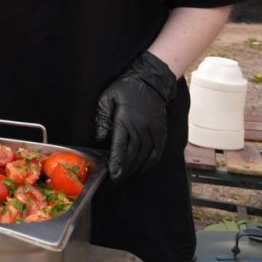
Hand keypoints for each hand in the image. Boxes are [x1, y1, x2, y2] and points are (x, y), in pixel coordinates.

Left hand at [95, 51, 177, 181]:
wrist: (150, 80)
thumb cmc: (125, 88)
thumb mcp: (107, 98)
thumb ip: (102, 117)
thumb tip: (100, 137)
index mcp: (126, 119)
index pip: (121, 145)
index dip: (117, 161)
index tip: (113, 174)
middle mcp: (141, 127)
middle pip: (133, 154)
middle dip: (124, 169)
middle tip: (115, 180)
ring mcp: (153, 130)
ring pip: (145, 156)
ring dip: (135, 168)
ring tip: (125, 176)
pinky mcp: (161, 132)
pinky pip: (157, 152)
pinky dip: (149, 163)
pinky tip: (141, 168)